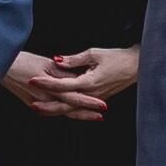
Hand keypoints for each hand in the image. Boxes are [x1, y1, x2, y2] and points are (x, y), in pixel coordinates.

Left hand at [1, 48, 134, 119]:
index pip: (63, 85)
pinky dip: (64, 109)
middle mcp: (91, 95)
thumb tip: (57, 61)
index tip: (32, 79)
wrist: (136, 67)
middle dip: (46, 105)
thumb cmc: (116, 57)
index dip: (46, 83)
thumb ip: (74, 59)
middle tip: (29, 104)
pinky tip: (53, 109)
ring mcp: (94, 100)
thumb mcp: (94, 54)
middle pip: (64, 104)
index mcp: (89, 82)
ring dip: (53, 110)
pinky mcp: (96, 100)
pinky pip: (77, 107)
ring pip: (70, 109)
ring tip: (37, 109)